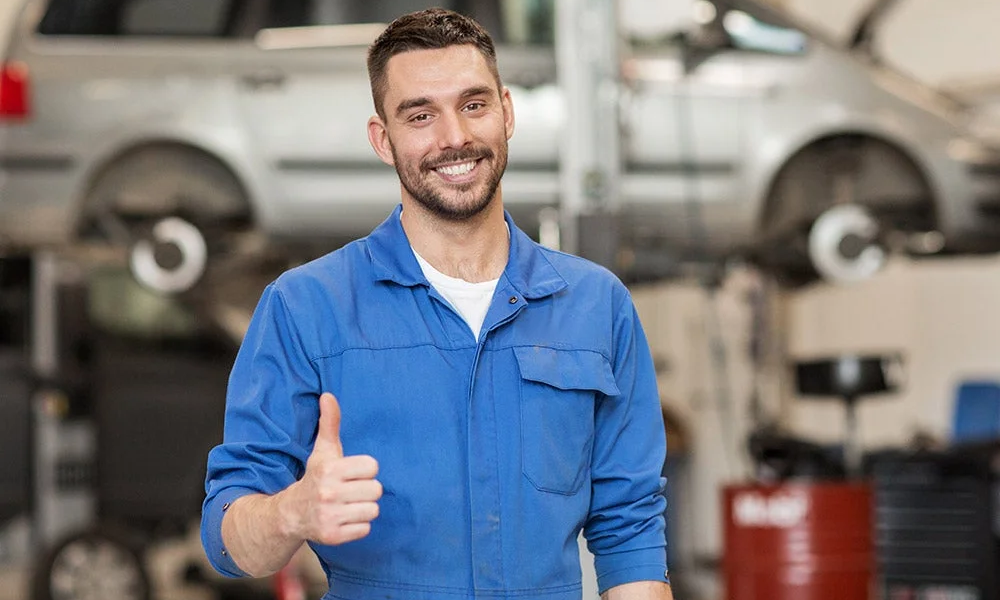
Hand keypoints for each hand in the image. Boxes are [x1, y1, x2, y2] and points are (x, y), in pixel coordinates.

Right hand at [279, 392, 381, 544]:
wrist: (290, 514)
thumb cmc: (316, 477)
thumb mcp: (323, 451)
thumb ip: (329, 423)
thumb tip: (328, 395)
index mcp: (329, 470)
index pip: (372, 466)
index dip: (365, 469)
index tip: (352, 473)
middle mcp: (328, 493)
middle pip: (376, 489)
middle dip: (366, 490)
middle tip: (351, 490)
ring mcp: (330, 516)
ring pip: (373, 510)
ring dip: (363, 508)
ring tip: (348, 505)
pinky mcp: (333, 537)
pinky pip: (365, 529)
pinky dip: (358, 526)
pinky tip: (344, 519)